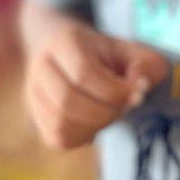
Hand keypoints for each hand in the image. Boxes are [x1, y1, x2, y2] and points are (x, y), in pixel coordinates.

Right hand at [24, 17, 167, 149]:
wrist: (72, 57)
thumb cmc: (108, 56)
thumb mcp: (132, 51)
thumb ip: (146, 65)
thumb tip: (141, 86)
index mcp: (64, 41)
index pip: (83, 73)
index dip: (115, 92)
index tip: (138, 95)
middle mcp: (40, 65)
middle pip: (68, 100)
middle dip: (106, 112)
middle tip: (124, 108)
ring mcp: (33, 92)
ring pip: (60, 123)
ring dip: (94, 127)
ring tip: (110, 114)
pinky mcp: (37, 116)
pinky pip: (58, 138)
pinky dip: (83, 138)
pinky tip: (96, 125)